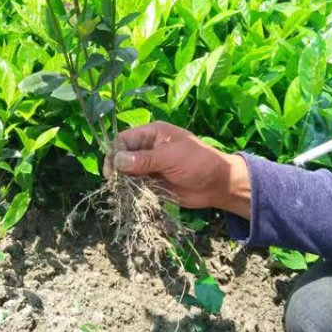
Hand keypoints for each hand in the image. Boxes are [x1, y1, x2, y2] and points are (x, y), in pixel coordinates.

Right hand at [104, 121, 250, 217]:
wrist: (219, 185)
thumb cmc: (198, 162)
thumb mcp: (171, 157)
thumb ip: (144, 159)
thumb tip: (118, 160)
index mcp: (153, 134)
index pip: (125, 139)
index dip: (116, 152)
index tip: (113, 168)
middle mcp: (149, 148)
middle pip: (123, 155)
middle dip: (117, 168)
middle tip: (113, 181)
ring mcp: (150, 166)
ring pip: (127, 172)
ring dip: (122, 181)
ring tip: (116, 192)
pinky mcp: (153, 183)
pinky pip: (136, 185)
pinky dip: (129, 191)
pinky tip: (124, 197)